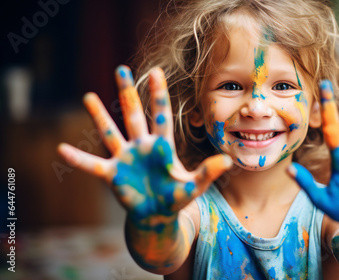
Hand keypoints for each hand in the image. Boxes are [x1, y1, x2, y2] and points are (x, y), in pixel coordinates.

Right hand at [58, 66, 231, 227]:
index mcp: (162, 145)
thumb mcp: (194, 185)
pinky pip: (92, 165)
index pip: (160, 114)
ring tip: (88, 97)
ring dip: (100, 117)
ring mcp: (125, 158)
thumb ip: (208, 172)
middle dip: (127, 93)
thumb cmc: (176, 197)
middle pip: (133, 115)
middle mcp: (142, 146)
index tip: (156, 72)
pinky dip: (78, 159)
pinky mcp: (113, 174)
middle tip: (121, 68)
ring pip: (110, 133)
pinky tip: (62, 149)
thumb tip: (228, 161)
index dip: (158, 95)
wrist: (158, 215)